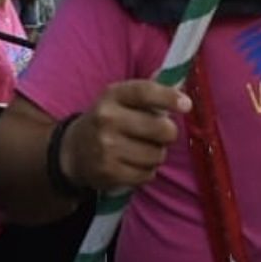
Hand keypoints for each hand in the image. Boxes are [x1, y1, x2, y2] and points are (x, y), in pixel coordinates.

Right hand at [63, 80, 190, 189]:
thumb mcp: (120, 98)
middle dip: (168, 132)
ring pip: (157, 154)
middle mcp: (107, 119)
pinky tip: (134, 163)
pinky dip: (147, 170)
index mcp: (113, 95)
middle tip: (162, 132)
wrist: (73, 150)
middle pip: (160, 128)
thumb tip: (182, 87)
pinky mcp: (108, 173)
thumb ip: (149, 92)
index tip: (187, 105)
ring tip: (144, 148)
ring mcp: (106, 148)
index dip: (169, 97)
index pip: (145, 92)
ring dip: (157, 153)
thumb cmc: (108, 119)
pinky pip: (147, 174)